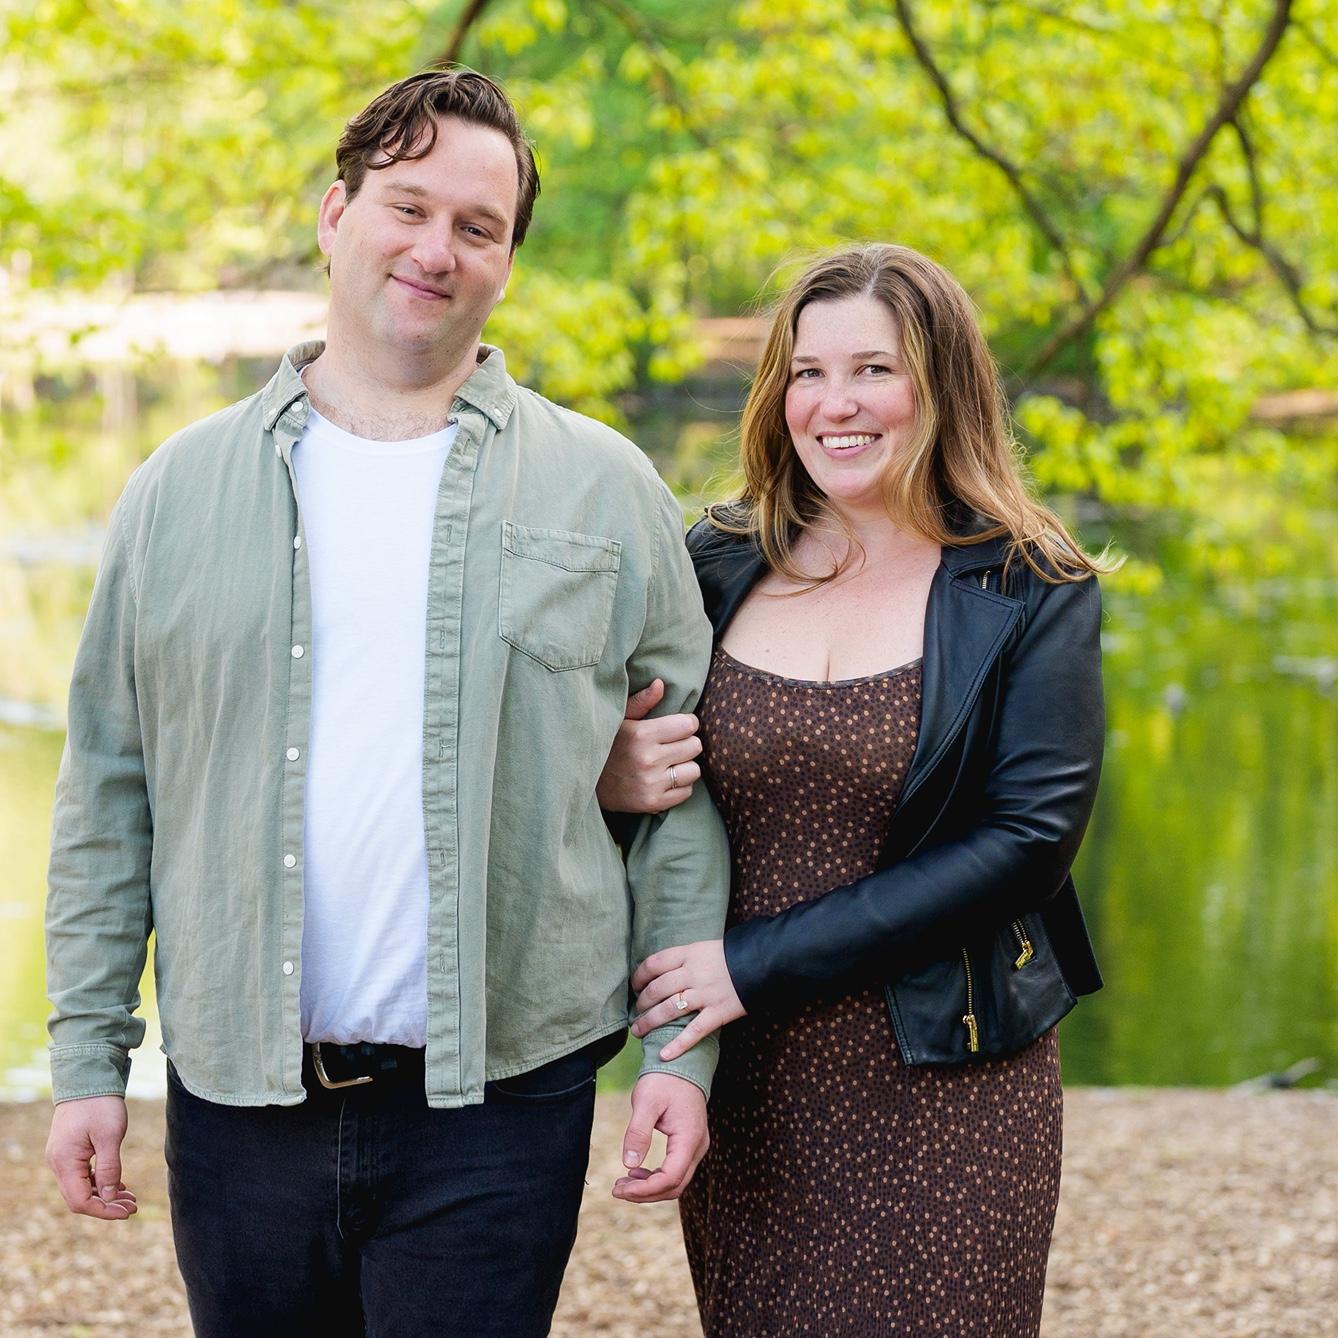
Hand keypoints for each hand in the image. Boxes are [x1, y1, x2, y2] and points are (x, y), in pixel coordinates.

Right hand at [46, 1096, 137, 1220]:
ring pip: (82, 1187)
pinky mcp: (70, 1151)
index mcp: (65, 1162)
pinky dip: (100, 1182)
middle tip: (132, 1207)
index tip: (127, 1212)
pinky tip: (118, 1185)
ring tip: (130, 1199)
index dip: (104, 1210)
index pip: (80, 1201)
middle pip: (79, 1198)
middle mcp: (58, 1163)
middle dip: (106, 1205)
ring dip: (104, 1195)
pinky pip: (82, 1175)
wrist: (87, 1077)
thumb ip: (108, 1168)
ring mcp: (63, 1157)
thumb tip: (108, 1197)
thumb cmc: (99, 1104)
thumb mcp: (110, 1136)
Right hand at [595, 678, 702, 813]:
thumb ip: (641, 701)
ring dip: (685, 766)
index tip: (675, 728)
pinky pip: (687, 792)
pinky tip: (663, 780)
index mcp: (641, 734)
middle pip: (695, 746)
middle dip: (686, 744)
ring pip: (694, 770)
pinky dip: (679, 787)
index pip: (689, 725)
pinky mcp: (653, 803)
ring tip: (668, 764)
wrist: (587, 785)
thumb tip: (660, 683)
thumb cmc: (608, 745)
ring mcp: (651, 783)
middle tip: (671, 746)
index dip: (686, 724)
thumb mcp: (620, 719)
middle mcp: (648, 759)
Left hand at [612, 1072, 708, 1202]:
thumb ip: (638, 1133)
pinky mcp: (689, 1144)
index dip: (645, 1190)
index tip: (620, 1190)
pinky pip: (675, 1170)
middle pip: (675, 1186)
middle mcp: (698, 1146)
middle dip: (645, 1193)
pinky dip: (655, 1177)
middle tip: (617, 1190)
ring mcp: (696, 1146)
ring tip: (622, 1184)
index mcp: (689, 1138)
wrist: (681, 1063)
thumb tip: (627, 1164)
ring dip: (649, 1188)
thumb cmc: (664, 1079)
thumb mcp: (646, 1102)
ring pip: (676, 1182)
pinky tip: (635, 1171)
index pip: (671, 1178)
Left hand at [631, 939, 745, 1059]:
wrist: (764, 961)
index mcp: (689, 954)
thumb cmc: (733, 955)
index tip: (634, 986)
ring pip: (669, 1010)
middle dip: (641, 1003)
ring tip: (638, 1032)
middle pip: (657, 989)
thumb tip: (662, 971)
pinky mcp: (718, 1012)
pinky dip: (678, 1045)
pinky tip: (664, 1055)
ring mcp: (706, 994)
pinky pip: (694, 1031)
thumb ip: (686, 959)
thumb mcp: (706, 948)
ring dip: (649, 1022)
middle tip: (635, 1013)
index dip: (639, 976)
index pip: (654, 963)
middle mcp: (694, 973)